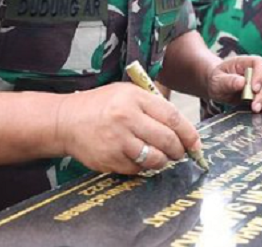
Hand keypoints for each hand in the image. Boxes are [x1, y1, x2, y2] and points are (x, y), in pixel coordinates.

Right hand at [54, 83, 199, 173]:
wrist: (65, 121)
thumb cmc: (100, 105)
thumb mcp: (126, 93)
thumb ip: (152, 104)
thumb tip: (181, 127)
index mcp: (134, 98)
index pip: (172, 117)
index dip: (189, 133)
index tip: (196, 143)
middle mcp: (126, 118)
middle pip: (167, 139)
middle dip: (179, 150)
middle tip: (180, 152)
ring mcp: (118, 141)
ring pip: (155, 158)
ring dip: (164, 161)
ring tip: (163, 157)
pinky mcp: (110, 159)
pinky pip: (138, 169)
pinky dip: (144, 167)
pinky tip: (141, 159)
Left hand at [206, 56, 261, 112]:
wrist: (219, 87)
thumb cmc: (218, 80)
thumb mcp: (218, 80)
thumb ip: (228, 81)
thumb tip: (241, 82)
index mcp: (246, 62)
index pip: (259, 63)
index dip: (260, 75)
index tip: (254, 89)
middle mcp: (258, 70)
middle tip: (255, 107)